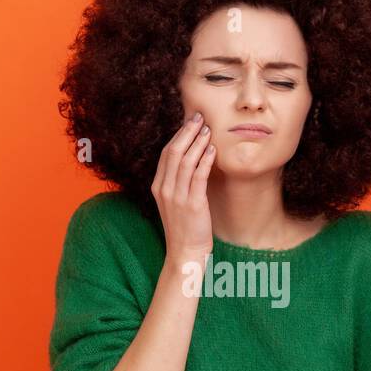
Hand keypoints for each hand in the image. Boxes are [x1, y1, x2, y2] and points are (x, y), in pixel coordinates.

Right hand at [152, 112, 215, 260]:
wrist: (185, 252)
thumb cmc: (184, 227)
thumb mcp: (175, 202)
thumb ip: (178, 182)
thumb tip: (191, 160)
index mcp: (158, 186)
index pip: (166, 153)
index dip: (178, 135)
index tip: (190, 122)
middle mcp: (165, 189)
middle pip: (174, 152)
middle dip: (187, 132)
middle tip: (199, 118)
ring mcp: (177, 197)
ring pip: (185, 161)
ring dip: (198, 142)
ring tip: (208, 129)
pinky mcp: (192, 204)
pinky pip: (198, 176)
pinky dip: (205, 160)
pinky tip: (212, 149)